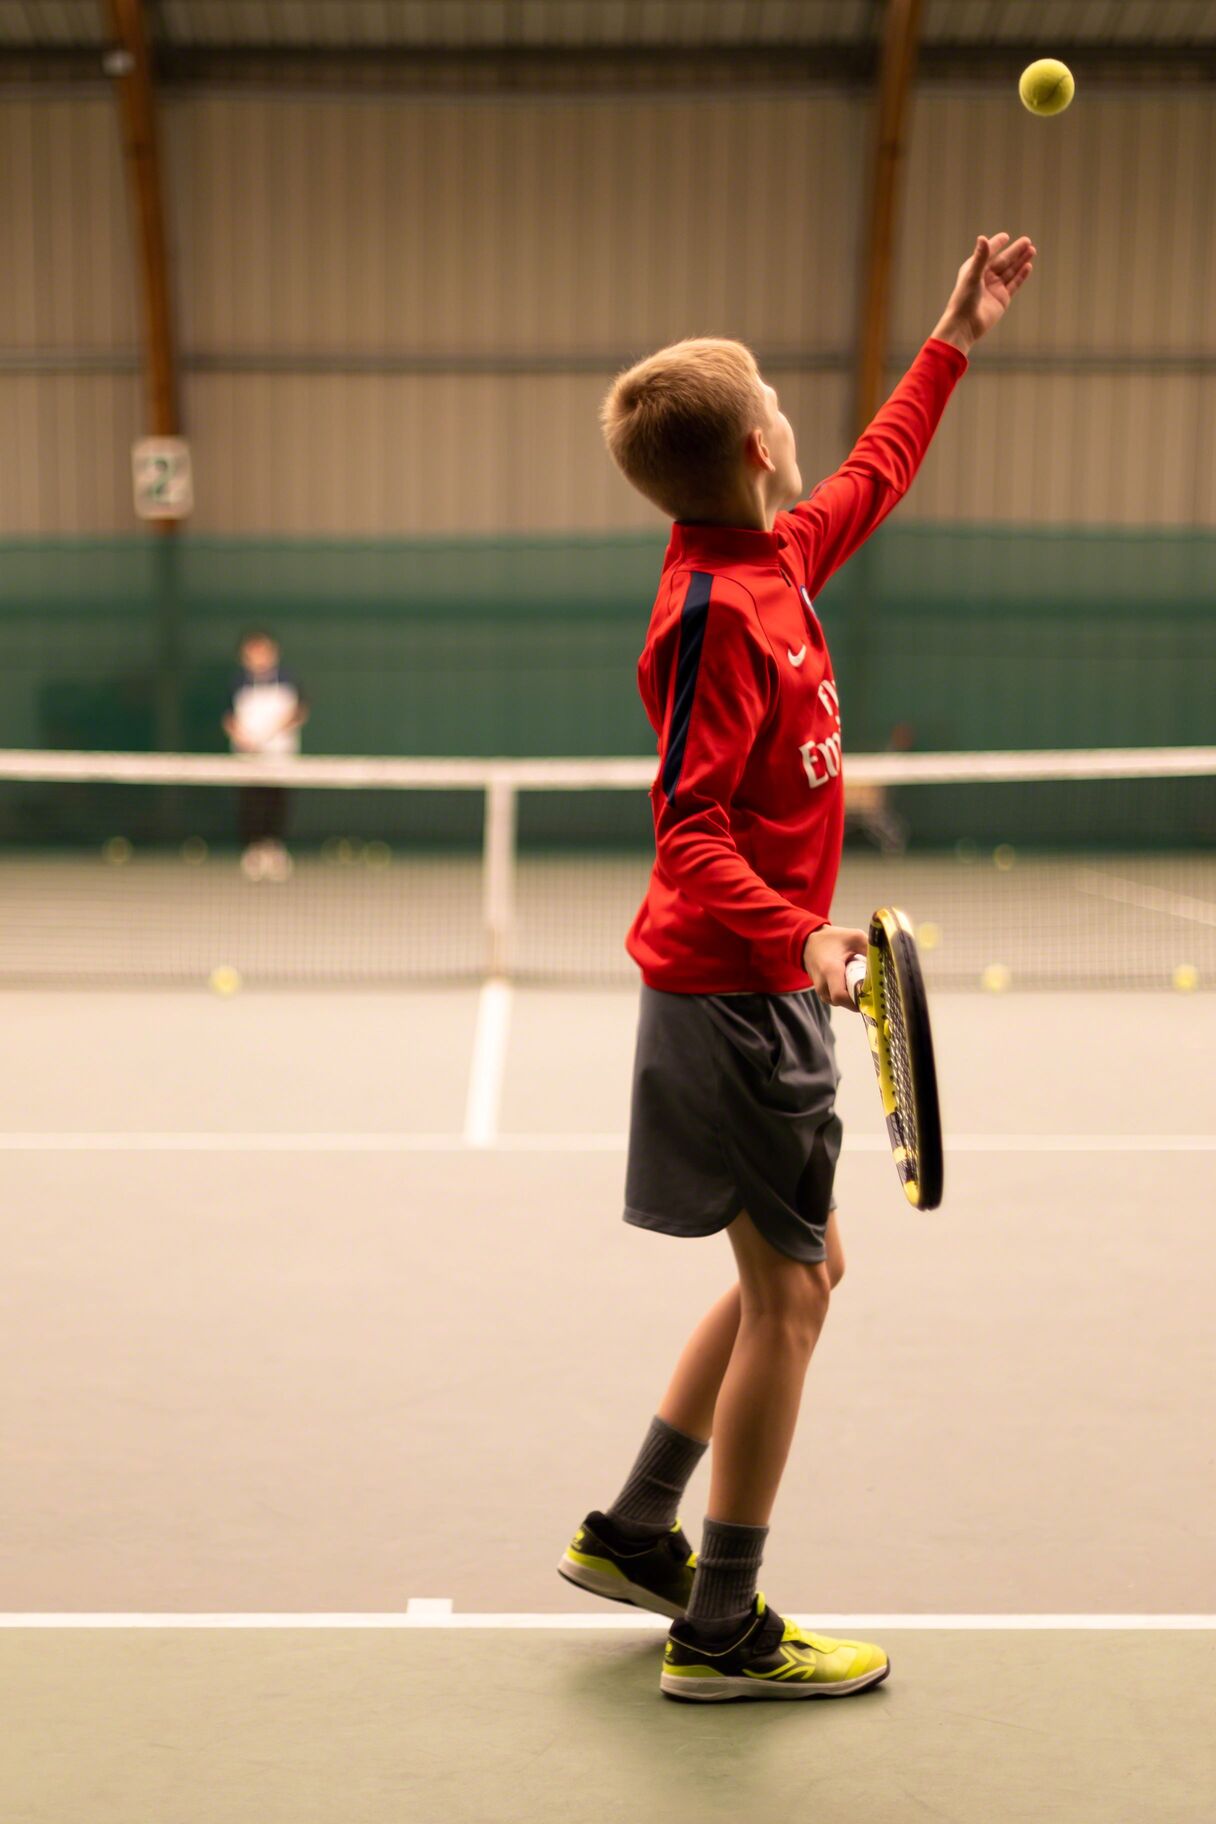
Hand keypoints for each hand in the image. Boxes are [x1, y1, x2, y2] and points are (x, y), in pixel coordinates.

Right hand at [803, 923, 868, 1009]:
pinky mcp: (823, 994)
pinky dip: (848, 995)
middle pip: (844, 1002)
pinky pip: (839, 1000)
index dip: (857, 999)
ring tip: (861, 982)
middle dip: (859, 997)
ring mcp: (821, 991)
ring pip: (842, 1003)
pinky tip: (854, 983)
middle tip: (871, 987)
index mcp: (829, 970)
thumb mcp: (854, 937)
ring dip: (854, 996)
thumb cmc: (833, 939)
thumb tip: (888, 961)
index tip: (871, 991)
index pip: (841, 996)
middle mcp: (822, 984)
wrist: (809, 943)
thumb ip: (871, 948)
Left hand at [932, 231, 1035, 351]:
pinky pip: (1014, 284)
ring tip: (1032, 250)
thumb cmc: (963, 300)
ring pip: (1011, 271)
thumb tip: (983, 237)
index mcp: (974, 269)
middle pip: (1003, 261)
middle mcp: (985, 278)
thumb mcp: (972, 276)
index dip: (997, 244)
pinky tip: (1028, 266)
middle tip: (1027, 241)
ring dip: (1021, 261)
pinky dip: (1021, 275)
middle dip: (1015, 251)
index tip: (1005, 237)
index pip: (988, 253)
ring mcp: (995, 288)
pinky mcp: (1002, 299)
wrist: (965, 325)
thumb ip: (980, 257)